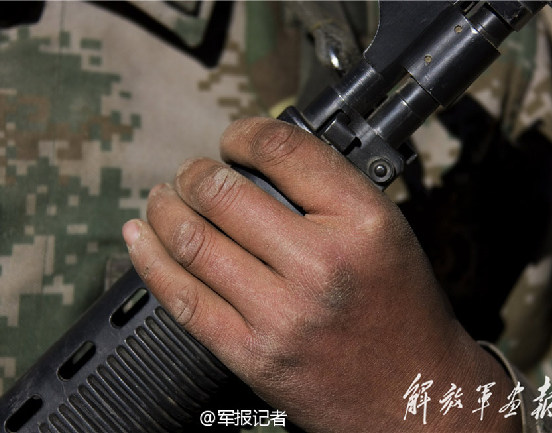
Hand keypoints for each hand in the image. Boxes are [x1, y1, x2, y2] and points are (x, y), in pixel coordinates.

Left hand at [123, 118, 518, 432]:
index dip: (244, 134)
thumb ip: (327, 191)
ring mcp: (280, 313)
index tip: (233, 140)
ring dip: (164, 209)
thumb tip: (256, 161)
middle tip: (190, 172)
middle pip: (224, 193)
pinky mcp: (250, 353)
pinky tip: (139, 237)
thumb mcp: (385, 231)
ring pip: (192, 241)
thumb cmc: (399, 310)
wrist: (412, 393)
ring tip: (161, 199)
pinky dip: (150, 260)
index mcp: (361, 223)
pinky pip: (182, 298)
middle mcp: (320, 264)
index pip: (284, 151)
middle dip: (193, 172)